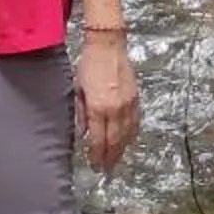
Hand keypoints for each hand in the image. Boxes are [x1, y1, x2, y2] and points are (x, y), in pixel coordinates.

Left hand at [75, 35, 140, 172]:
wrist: (108, 45)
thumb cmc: (89, 63)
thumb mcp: (77, 88)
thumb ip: (80, 113)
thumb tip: (82, 133)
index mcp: (98, 107)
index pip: (99, 139)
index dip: (97, 155)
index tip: (95, 165)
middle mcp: (115, 109)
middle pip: (114, 141)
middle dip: (110, 157)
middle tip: (106, 169)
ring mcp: (128, 105)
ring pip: (127, 135)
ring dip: (122, 149)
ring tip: (116, 160)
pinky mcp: (136, 99)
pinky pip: (135, 123)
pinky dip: (132, 135)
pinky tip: (128, 141)